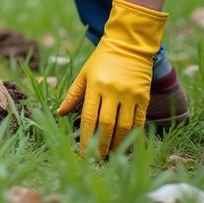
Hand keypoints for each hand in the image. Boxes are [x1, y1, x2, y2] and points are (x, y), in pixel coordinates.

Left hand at [57, 0, 167, 158]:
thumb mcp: (84, 73)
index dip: (85, 137)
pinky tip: (128, 143)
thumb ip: (73, 94)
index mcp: (95, 85)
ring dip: (118, 143)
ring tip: (112, 154)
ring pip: (124, 126)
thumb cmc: (102, 59)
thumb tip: (59, 113)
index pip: (88, 117)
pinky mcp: (144, 96)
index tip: (82, 152)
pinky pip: (139, 120)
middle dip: (102, 144)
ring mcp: (130, 94)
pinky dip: (134, 134)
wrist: (128, 44)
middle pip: (106, 125)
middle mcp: (113, 91)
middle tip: (98, 158)